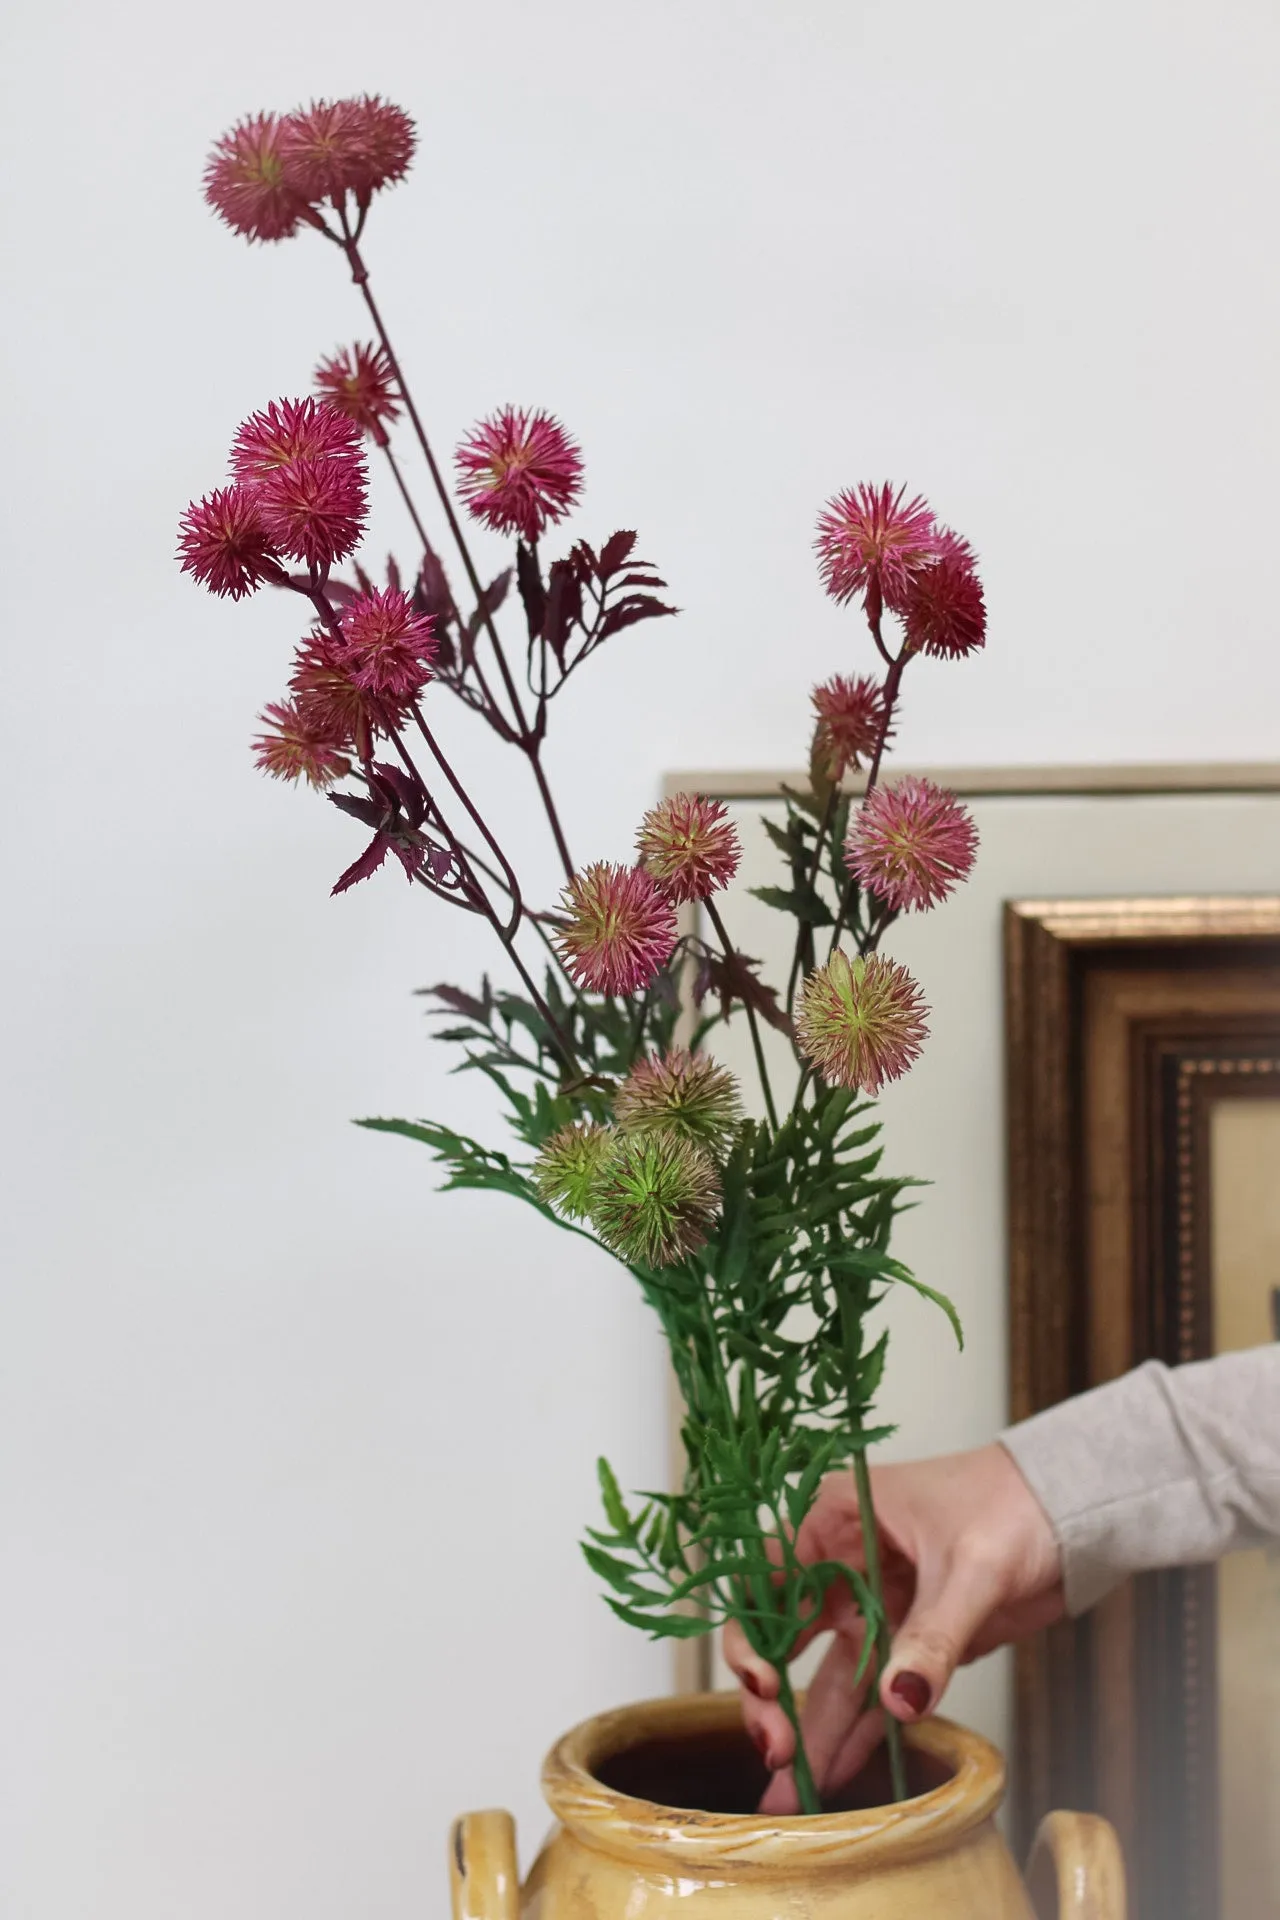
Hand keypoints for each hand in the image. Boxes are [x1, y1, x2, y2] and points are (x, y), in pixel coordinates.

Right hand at [723, 1443, 1063, 1810]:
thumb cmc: (1015, 1504)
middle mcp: (841, 1565)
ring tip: (783, 1796)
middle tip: (776, 1753)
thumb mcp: (975, 1565)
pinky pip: (872, 1695)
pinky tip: (830, 1778)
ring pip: (825, 1676)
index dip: (753, 1633)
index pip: (766, 1578)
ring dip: (807, 1732)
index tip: (766, 1682)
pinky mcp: (909, 1644)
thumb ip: (935, 1634)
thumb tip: (899, 1701)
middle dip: (770, 1697)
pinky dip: (854, 1735)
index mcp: (835, 1518)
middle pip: (783, 1635)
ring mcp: (873, 1608)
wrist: (1073, 1511)